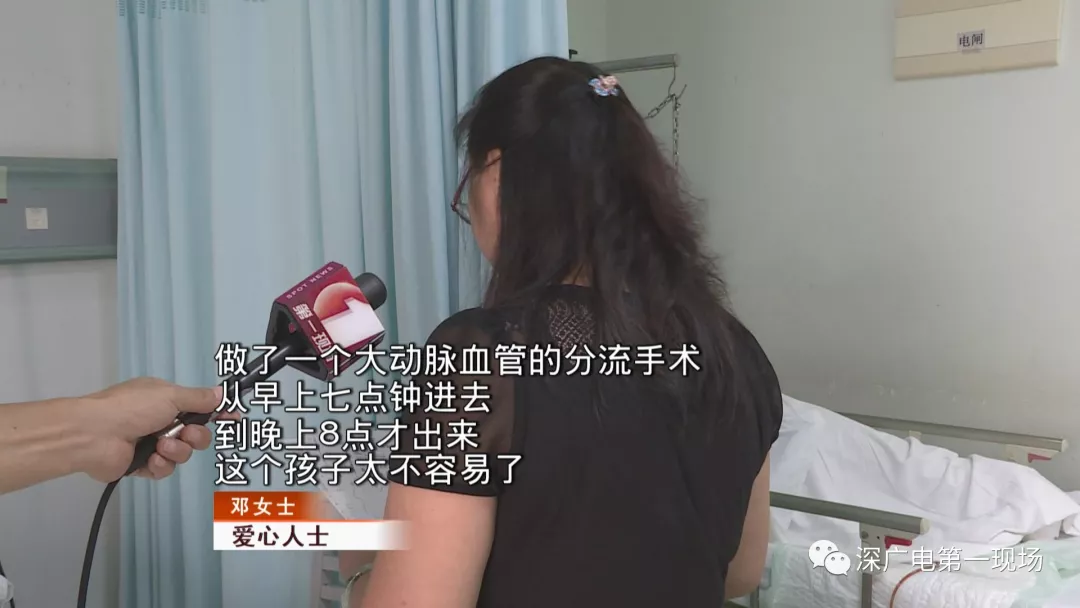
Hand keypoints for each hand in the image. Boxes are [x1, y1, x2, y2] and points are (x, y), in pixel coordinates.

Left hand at [78, 377, 236, 481]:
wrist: (93, 435)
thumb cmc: (129, 408)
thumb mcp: (170, 395)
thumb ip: (199, 398)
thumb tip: (222, 393)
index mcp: (164, 400)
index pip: (198, 407)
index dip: (217, 413)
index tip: (233, 417)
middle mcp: (158, 421)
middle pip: (195, 434)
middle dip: (196, 437)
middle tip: (186, 435)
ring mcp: (150, 444)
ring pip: (182, 454)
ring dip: (176, 451)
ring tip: (160, 447)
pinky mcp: (141, 465)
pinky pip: (165, 470)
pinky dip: (160, 465)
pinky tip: (150, 460)